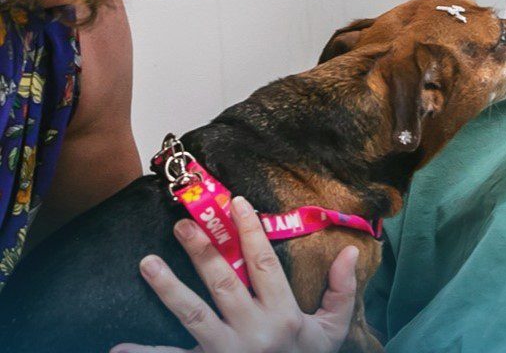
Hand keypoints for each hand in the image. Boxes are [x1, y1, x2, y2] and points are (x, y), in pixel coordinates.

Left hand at [110, 196, 358, 352]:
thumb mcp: (332, 330)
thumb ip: (341, 291)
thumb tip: (350, 250)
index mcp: (282, 317)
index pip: (264, 265)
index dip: (251, 232)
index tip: (236, 202)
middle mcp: (251, 332)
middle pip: (223, 283)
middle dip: (203, 251)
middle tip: (183, 223)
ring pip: (193, 315)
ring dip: (168, 288)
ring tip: (146, 262)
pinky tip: (119, 347)